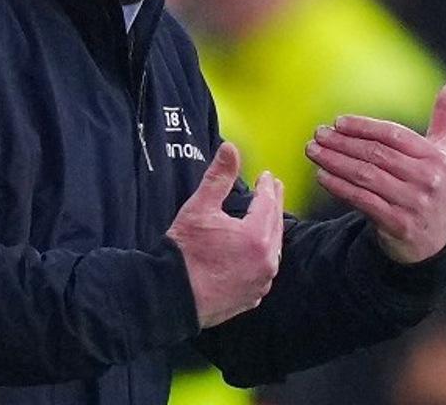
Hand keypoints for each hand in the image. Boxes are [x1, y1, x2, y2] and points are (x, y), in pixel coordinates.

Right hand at [166, 142, 284, 327]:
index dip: (268, 187)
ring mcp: (260, 282)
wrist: (170, 296)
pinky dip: (263, 257)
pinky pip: (264, 271)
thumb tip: (230, 148)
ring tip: (267, 217)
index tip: (268, 176)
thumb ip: (219, 177)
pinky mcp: (251, 297)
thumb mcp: (200, 208)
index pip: (268, 204)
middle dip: (274, 205)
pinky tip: (257, 251)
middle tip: (274, 190)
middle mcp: (266, 262)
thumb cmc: (184, 251)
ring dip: (271, 231)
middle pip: (275, 226)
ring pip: (273, 250)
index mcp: (257, 237)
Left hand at [306, 76, 445, 263]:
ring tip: (313, 150)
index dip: (364, 127)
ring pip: (365, 177)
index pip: (394, 136)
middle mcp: (427, 180)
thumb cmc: (431, 183)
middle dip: (343, 143)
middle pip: (376, 155)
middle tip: (318, 134)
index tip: (338, 121)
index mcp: (436, 158)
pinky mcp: (396, 225)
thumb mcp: (442, 151)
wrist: (433, 240)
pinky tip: (322, 175)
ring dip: (335, 162)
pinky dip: (339, 187)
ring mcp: (412, 204)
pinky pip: (361, 201)